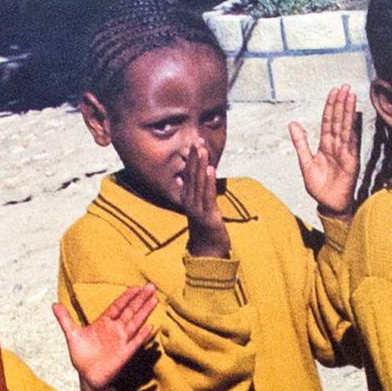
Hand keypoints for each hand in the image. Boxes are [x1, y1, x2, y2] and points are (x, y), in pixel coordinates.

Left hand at [52, 284, 156, 390]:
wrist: (88, 376)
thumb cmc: (82, 356)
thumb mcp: (72, 335)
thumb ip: (65, 319)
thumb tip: (54, 304)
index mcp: (104, 323)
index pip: (118, 306)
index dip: (126, 297)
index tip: (135, 287)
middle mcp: (116, 330)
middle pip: (130, 311)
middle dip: (140, 299)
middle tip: (151, 286)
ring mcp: (122, 341)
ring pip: (135, 323)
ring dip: (144, 312)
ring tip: (154, 300)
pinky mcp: (125, 353)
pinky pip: (135, 342)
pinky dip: (142, 335)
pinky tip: (150, 326)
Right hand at [181, 142, 230, 258]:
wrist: (207, 251)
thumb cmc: (204, 229)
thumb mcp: (197, 207)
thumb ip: (192, 192)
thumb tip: (181, 178)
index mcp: (188, 198)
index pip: (189, 173)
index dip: (193, 157)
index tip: (196, 142)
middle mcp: (190, 201)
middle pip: (192, 175)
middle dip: (196, 157)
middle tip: (197, 139)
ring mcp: (198, 208)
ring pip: (199, 183)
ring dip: (201, 165)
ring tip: (203, 149)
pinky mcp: (208, 215)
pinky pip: (208, 196)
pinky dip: (209, 182)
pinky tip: (211, 169)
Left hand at [289, 84, 360, 220]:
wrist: (329, 204)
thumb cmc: (319, 186)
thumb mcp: (305, 163)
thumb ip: (300, 143)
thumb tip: (292, 123)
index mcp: (325, 145)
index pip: (328, 121)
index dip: (330, 106)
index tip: (333, 91)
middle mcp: (336, 146)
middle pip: (338, 120)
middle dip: (340, 103)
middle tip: (344, 86)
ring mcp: (345, 152)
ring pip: (345, 127)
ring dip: (348, 111)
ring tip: (350, 95)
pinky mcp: (351, 161)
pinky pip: (352, 142)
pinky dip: (353, 129)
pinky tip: (356, 116)